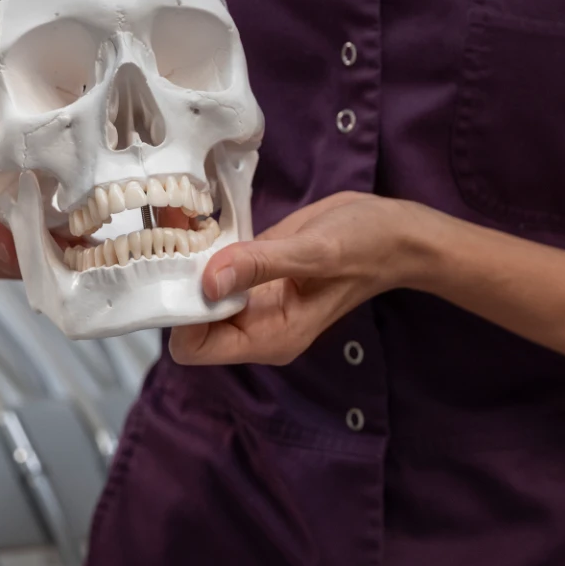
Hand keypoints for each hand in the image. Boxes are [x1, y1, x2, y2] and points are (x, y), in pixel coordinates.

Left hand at [169, 192, 438, 366]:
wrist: (393, 231)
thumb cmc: (366, 246)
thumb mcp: (316, 252)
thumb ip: (261, 266)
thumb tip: (208, 281)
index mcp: (269, 337)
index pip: (196, 347)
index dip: (182, 313)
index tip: (182, 271)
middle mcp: (255, 324)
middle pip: (187, 320)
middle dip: (176, 283)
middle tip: (171, 236)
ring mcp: (252, 298)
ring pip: (193, 291)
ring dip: (182, 260)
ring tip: (178, 220)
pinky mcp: (252, 271)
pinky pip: (210, 266)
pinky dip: (198, 245)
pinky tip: (195, 218)